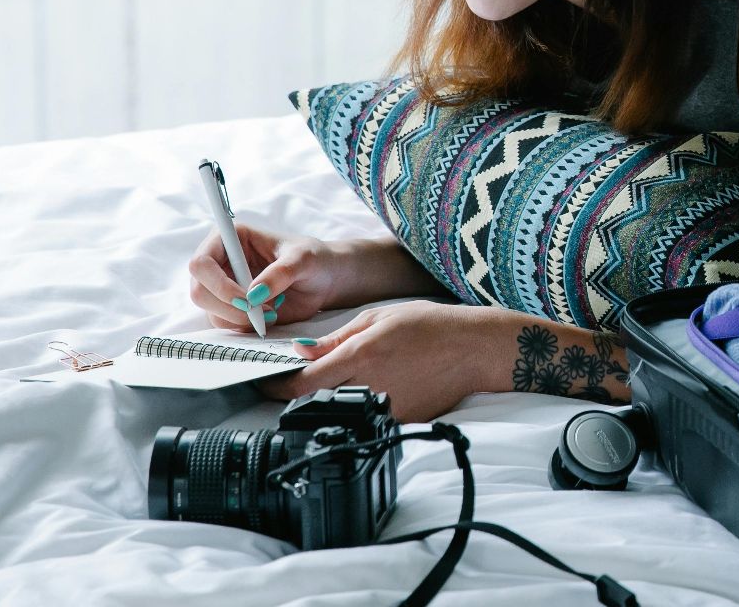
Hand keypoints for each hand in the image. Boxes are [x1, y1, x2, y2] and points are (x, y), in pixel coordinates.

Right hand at [187, 223, 341, 331]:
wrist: (324, 280)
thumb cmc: (314, 259)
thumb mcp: (304, 259)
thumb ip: (281, 273)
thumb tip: (253, 294)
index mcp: (231, 238)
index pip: (201, 262)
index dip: (218, 284)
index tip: (248, 299)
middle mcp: (220, 261)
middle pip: (199, 291)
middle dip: (229, 307)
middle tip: (263, 312)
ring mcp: (223, 285)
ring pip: (210, 311)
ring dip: (239, 319)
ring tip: (272, 312)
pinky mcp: (230, 306)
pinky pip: (224, 323)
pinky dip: (244, 326)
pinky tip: (268, 317)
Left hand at [256, 301, 531, 422]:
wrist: (474, 349)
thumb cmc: (430, 326)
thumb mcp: (376, 319)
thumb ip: (335, 340)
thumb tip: (300, 353)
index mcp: (361, 356)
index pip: (301, 384)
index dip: (276, 386)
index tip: (264, 380)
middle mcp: (371, 385)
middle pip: (314, 402)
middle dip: (297, 393)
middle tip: (290, 380)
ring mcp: (387, 407)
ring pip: (340, 412)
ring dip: (327, 400)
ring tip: (333, 380)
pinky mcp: (402, 419)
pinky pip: (367, 416)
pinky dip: (357, 405)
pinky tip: (366, 387)